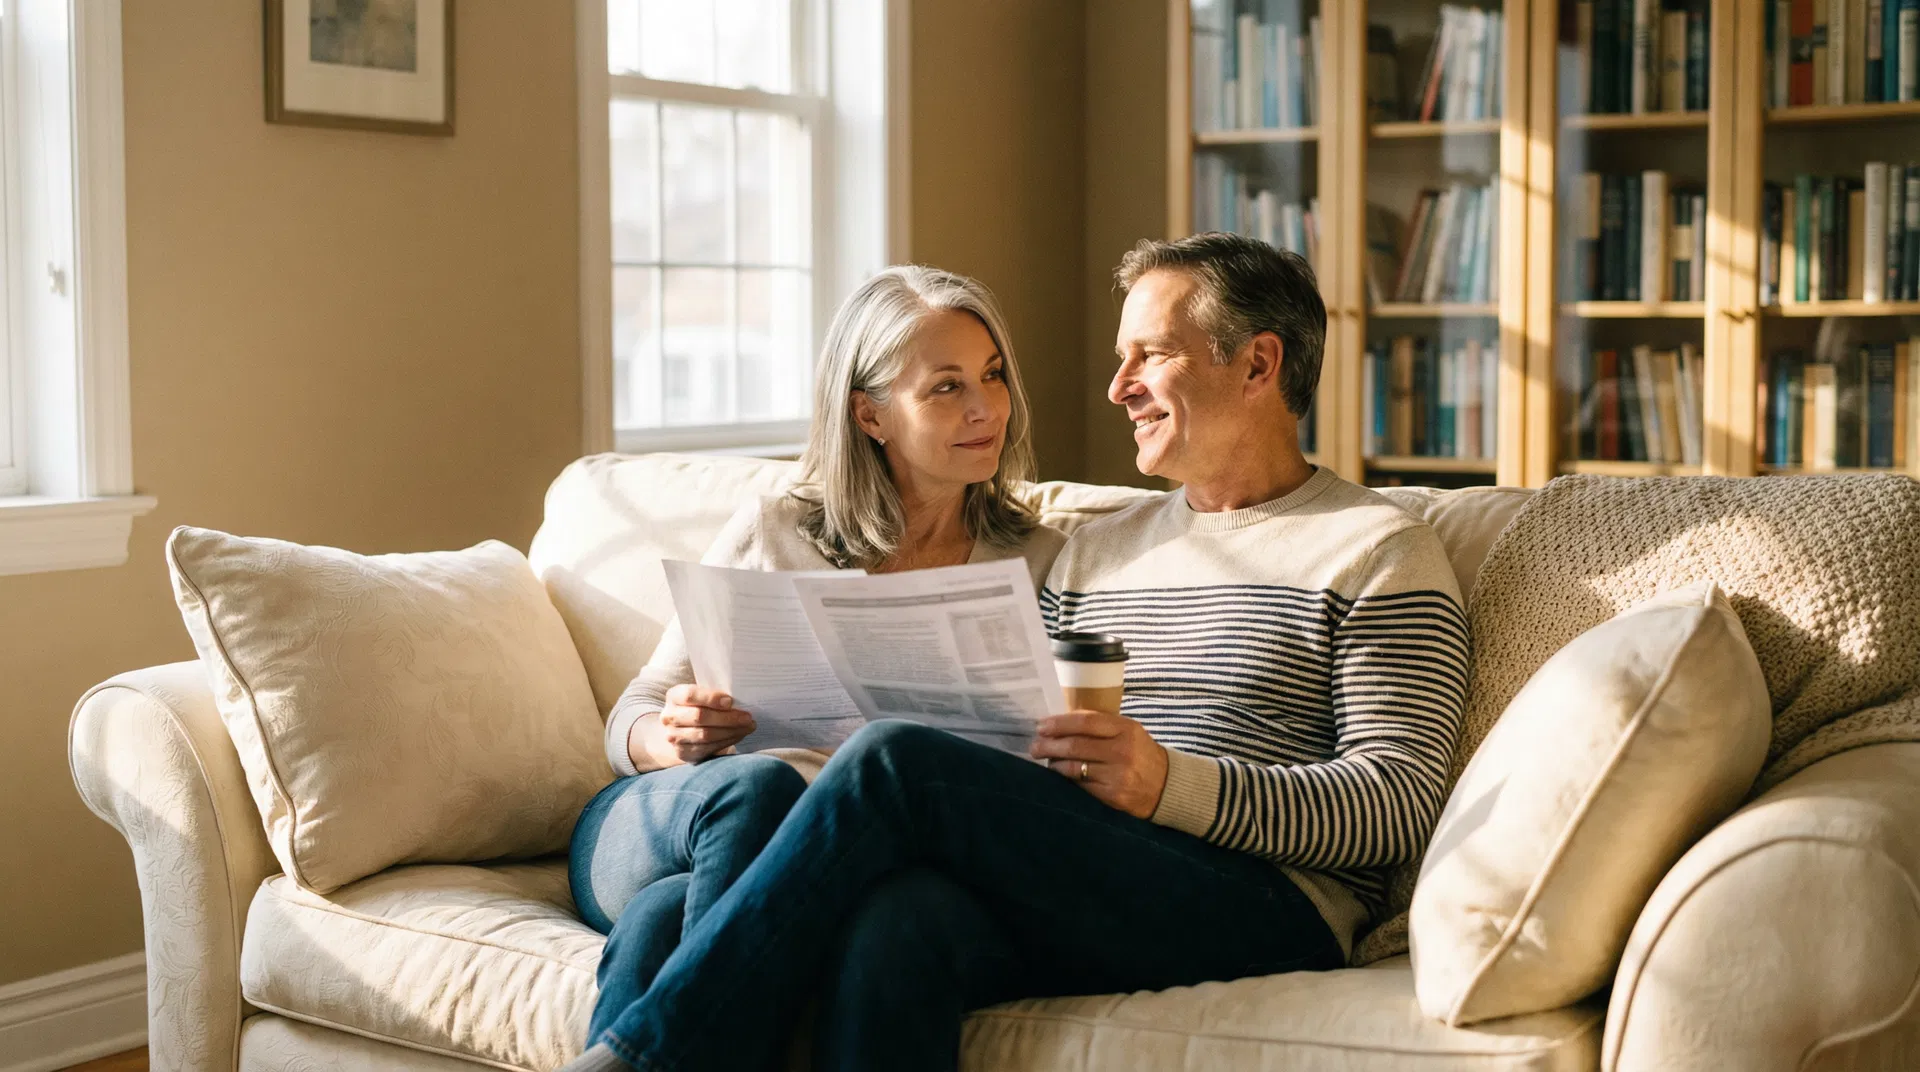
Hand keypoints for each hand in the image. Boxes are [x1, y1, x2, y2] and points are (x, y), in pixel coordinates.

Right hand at [634, 684, 755, 767]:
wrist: (683, 728)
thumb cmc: (699, 706)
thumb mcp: (703, 695)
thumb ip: (716, 695)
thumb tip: (742, 698)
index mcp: (674, 696)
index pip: (690, 695)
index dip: (711, 698)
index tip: (731, 701)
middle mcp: (669, 716)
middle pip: (699, 717)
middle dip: (727, 718)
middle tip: (748, 717)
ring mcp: (674, 736)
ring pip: (705, 735)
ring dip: (731, 731)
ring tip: (748, 726)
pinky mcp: (683, 752)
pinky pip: (707, 748)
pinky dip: (727, 741)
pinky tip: (738, 735)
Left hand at [1029, 710, 1168, 818]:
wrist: (1166, 785)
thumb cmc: (1140, 753)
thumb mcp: (1128, 731)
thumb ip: (1100, 724)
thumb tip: (1061, 721)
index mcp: (1126, 729)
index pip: (1085, 722)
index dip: (1059, 723)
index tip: (1042, 726)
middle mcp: (1122, 751)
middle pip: (1075, 745)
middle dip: (1049, 745)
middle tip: (1035, 745)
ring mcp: (1117, 775)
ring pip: (1074, 767)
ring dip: (1054, 762)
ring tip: (1044, 758)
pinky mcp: (1113, 796)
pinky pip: (1080, 785)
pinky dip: (1066, 778)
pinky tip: (1059, 773)